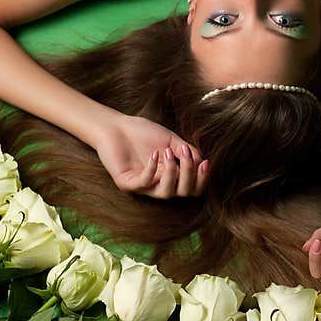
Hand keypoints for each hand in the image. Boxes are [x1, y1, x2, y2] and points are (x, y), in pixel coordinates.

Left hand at [94, 114, 208, 198]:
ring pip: (165, 193)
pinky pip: (144, 184)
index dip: (202, 179)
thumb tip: (203, 162)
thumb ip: (188, 151)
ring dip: (172, 173)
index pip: (192, 188)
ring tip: (169, 152)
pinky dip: (151, 170)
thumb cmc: (142, 133)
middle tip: (187, 154)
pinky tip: (154, 154)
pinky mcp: (126, 183)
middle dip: (189, 174)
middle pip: (183, 193)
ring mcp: (142, 186)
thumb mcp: (171, 140)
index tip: (206, 162)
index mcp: (170, 175)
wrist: (115, 126)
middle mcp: (158, 184)